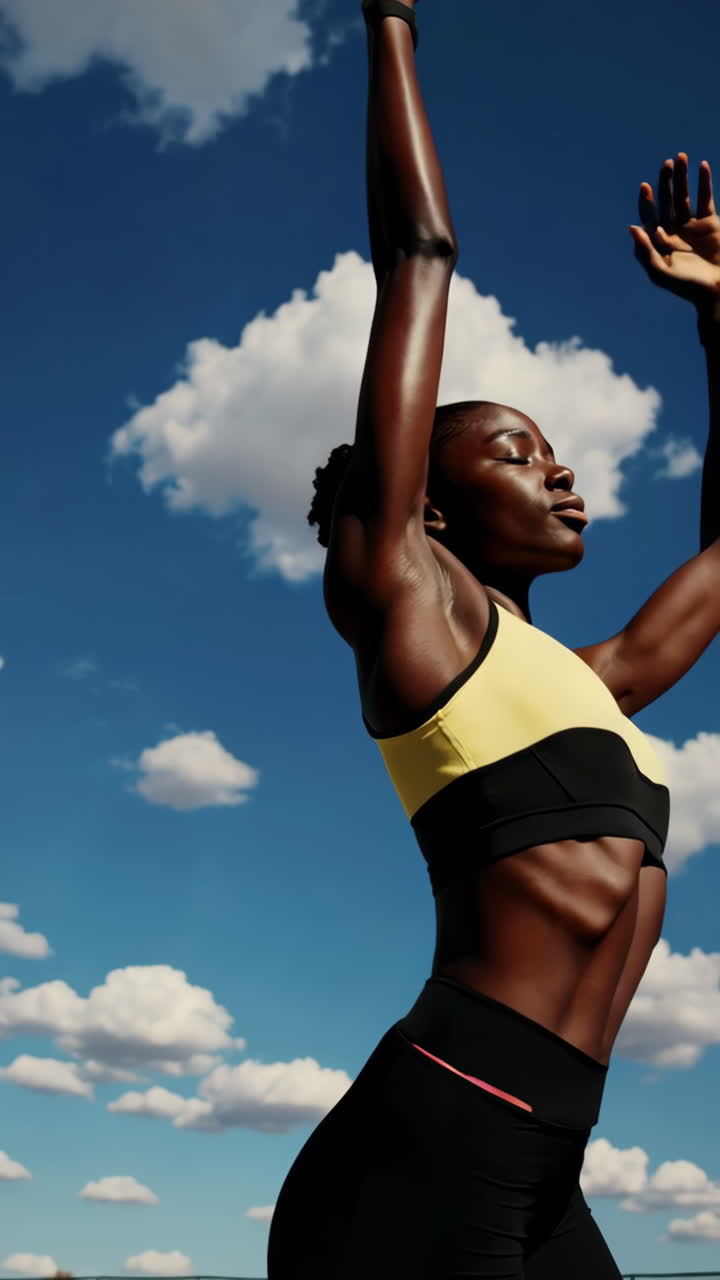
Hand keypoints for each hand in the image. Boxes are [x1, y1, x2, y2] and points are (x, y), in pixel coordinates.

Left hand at [629, 152, 719, 308]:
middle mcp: (673, 231)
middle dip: (666, 182)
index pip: (649, 217)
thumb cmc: (688, 287)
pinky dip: (704, 182)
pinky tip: (702, 166)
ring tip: (680, 157)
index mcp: (659, 242)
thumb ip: (645, 252)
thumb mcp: (662, 273)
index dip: (646, 202)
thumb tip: (632, 228)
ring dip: (682, 177)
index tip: (645, 187)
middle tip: (666, 164)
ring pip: (684, 196)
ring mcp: (691, 226)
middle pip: (666, 201)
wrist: (718, 290)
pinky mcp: (709, 222)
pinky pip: (705, 198)